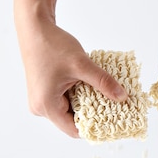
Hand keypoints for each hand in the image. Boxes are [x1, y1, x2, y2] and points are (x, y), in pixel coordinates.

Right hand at [18, 20, 127, 136]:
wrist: (35, 27)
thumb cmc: (52, 45)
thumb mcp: (82, 65)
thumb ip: (103, 82)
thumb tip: (123, 97)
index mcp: (46, 106)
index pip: (74, 130)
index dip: (95, 128)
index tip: (113, 123)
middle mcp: (40, 107)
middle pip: (72, 121)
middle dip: (93, 116)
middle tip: (114, 109)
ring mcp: (41, 100)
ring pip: (70, 111)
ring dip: (87, 105)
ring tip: (105, 98)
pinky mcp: (45, 92)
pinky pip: (65, 101)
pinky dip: (80, 97)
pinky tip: (93, 89)